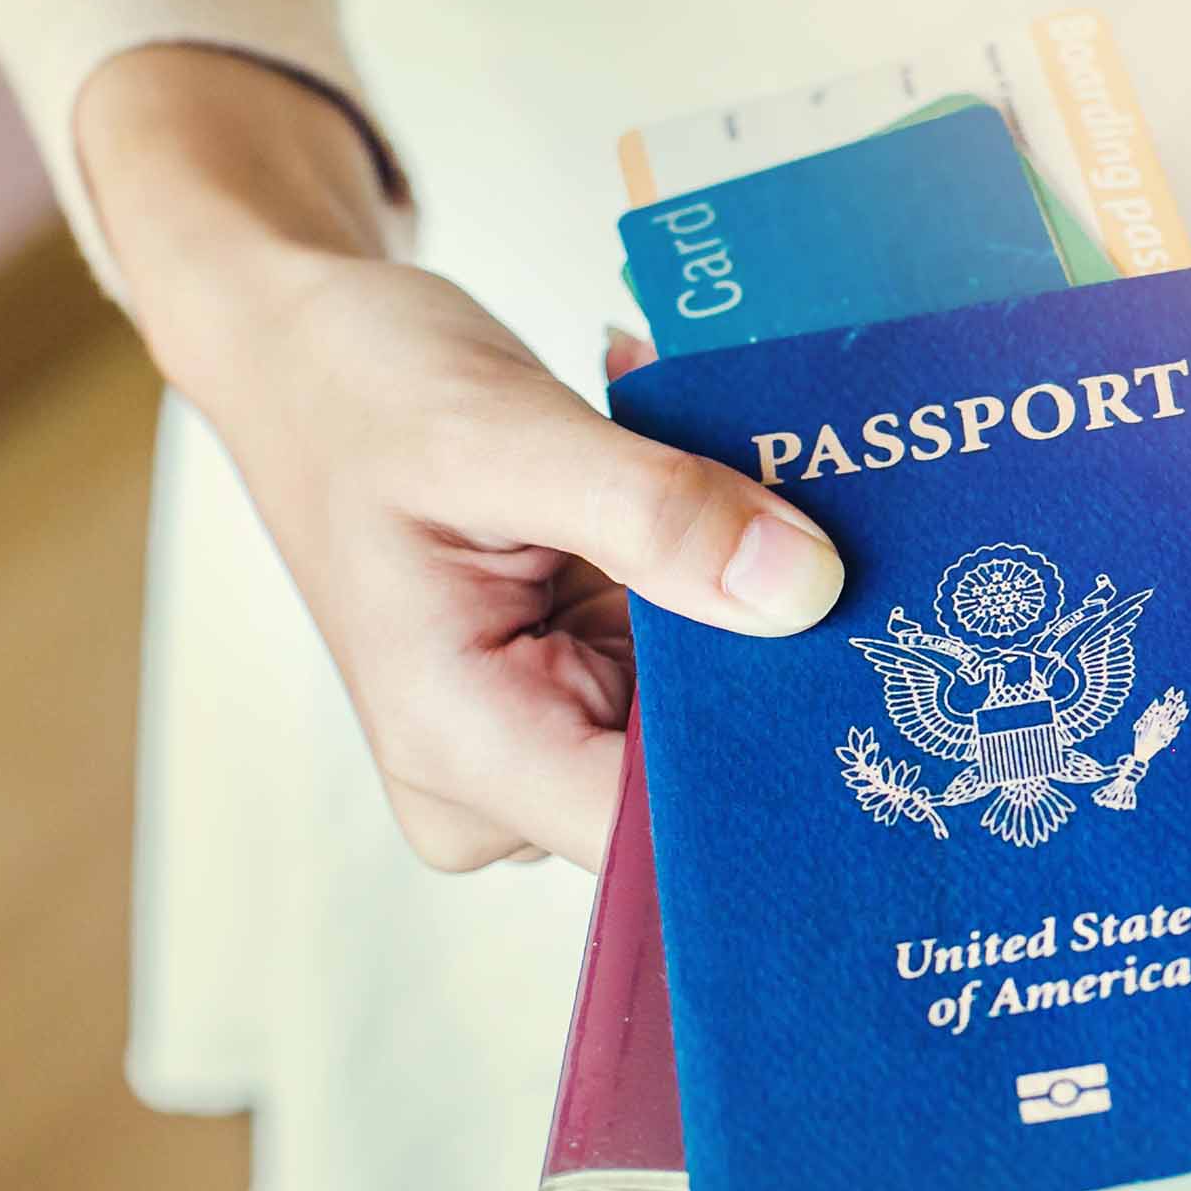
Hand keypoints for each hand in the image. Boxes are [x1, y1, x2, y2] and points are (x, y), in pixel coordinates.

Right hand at [81, 48, 844, 871]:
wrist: (307, 349)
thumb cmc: (361, 389)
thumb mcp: (502, 431)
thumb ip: (654, 512)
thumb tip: (805, 590)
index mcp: (464, 750)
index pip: (656, 840)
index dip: (773, 784)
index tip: (883, 694)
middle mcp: (508, 779)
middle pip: (704, 777)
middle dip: (785, 667)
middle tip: (856, 544)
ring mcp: (553, 732)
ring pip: (720, 710)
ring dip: (761, 602)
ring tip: (756, 478)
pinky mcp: (591, 682)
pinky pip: (702, 655)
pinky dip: (726, 571)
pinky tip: (722, 482)